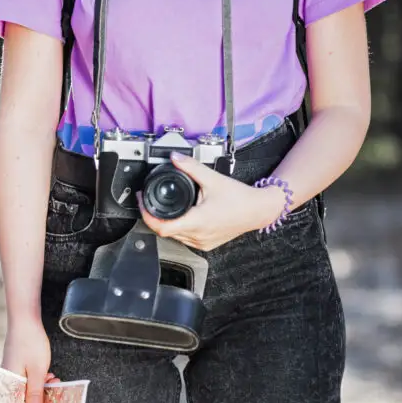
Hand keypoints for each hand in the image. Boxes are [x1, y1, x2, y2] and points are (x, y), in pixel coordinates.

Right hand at [1, 316, 57, 402]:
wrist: (25, 321)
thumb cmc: (30, 344)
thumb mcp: (38, 372)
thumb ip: (36, 395)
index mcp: (8, 384)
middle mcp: (6, 380)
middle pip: (21, 399)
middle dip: (39, 400)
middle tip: (54, 398)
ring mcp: (10, 372)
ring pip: (26, 389)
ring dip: (41, 388)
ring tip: (54, 382)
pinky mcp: (15, 367)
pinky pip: (26, 380)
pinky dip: (38, 380)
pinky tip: (48, 376)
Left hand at [139, 154, 285, 250]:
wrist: (259, 210)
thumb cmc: (240, 198)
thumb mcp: (212, 179)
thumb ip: (191, 167)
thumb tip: (175, 158)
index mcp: (197, 221)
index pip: (161, 226)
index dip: (147, 215)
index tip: (143, 201)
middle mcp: (197, 235)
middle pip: (164, 231)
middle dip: (154, 216)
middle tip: (149, 201)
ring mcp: (201, 242)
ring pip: (173, 236)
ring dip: (165, 223)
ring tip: (162, 208)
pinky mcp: (205, 244)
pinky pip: (184, 239)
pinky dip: (178, 228)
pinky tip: (180, 218)